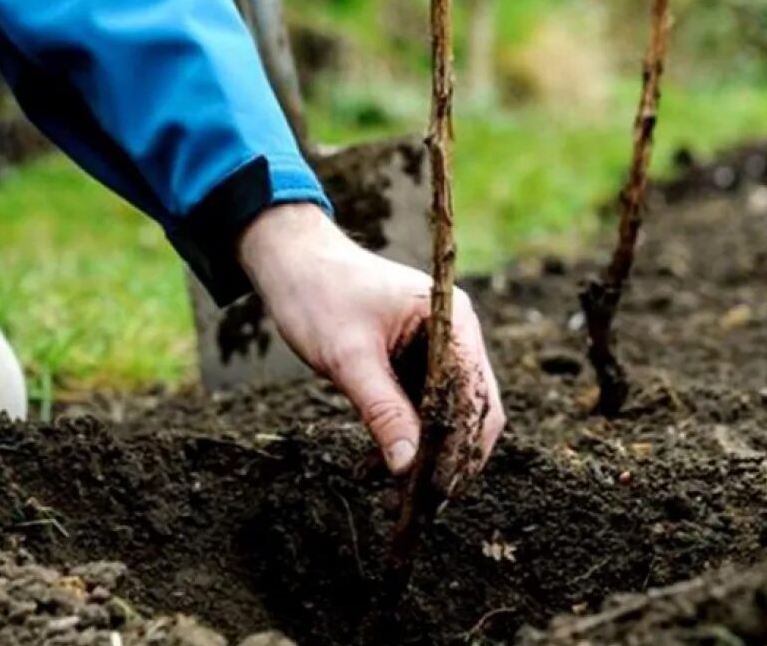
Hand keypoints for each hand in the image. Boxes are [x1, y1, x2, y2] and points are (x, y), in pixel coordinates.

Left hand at [238, 204, 505, 487]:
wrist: (291, 262)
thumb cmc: (319, 295)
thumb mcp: (348, 357)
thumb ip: (382, 411)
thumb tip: (408, 468)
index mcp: (451, 319)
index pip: (475, 394)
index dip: (461, 446)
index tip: (436, 489)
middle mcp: (456, 333)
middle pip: (473, 408)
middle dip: (450, 457)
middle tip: (421, 504)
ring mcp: (439, 347)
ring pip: (450, 414)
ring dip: (427, 453)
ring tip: (398, 496)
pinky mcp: (416, 360)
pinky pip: (424, 408)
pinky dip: (409, 437)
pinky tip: (380, 466)